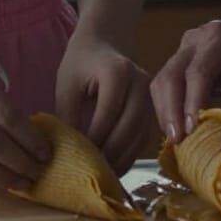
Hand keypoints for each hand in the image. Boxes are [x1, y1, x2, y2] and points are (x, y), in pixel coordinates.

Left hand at [56, 32, 154, 175]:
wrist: (101, 45)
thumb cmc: (80, 64)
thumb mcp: (67, 86)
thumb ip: (68, 116)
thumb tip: (68, 153)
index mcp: (117, 72)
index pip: (108, 112)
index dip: (94, 138)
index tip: (79, 158)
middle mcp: (140, 82)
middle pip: (129, 125)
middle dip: (110, 153)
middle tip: (92, 172)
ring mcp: (150, 95)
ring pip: (139, 134)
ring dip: (122, 158)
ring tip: (102, 175)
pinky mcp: (153, 108)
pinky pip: (144, 136)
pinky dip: (130, 154)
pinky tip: (114, 167)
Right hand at [150, 9, 220, 143]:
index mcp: (219, 37)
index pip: (198, 72)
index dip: (192, 102)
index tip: (191, 129)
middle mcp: (195, 39)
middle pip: (171, 75)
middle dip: (171, 110)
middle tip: (177, 140)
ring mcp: (182, 49)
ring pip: (161, 81)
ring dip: (165, 112)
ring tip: (174, 140)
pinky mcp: (176, 61)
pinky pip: (163, 86)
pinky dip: (166, 109)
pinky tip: (175, 129)